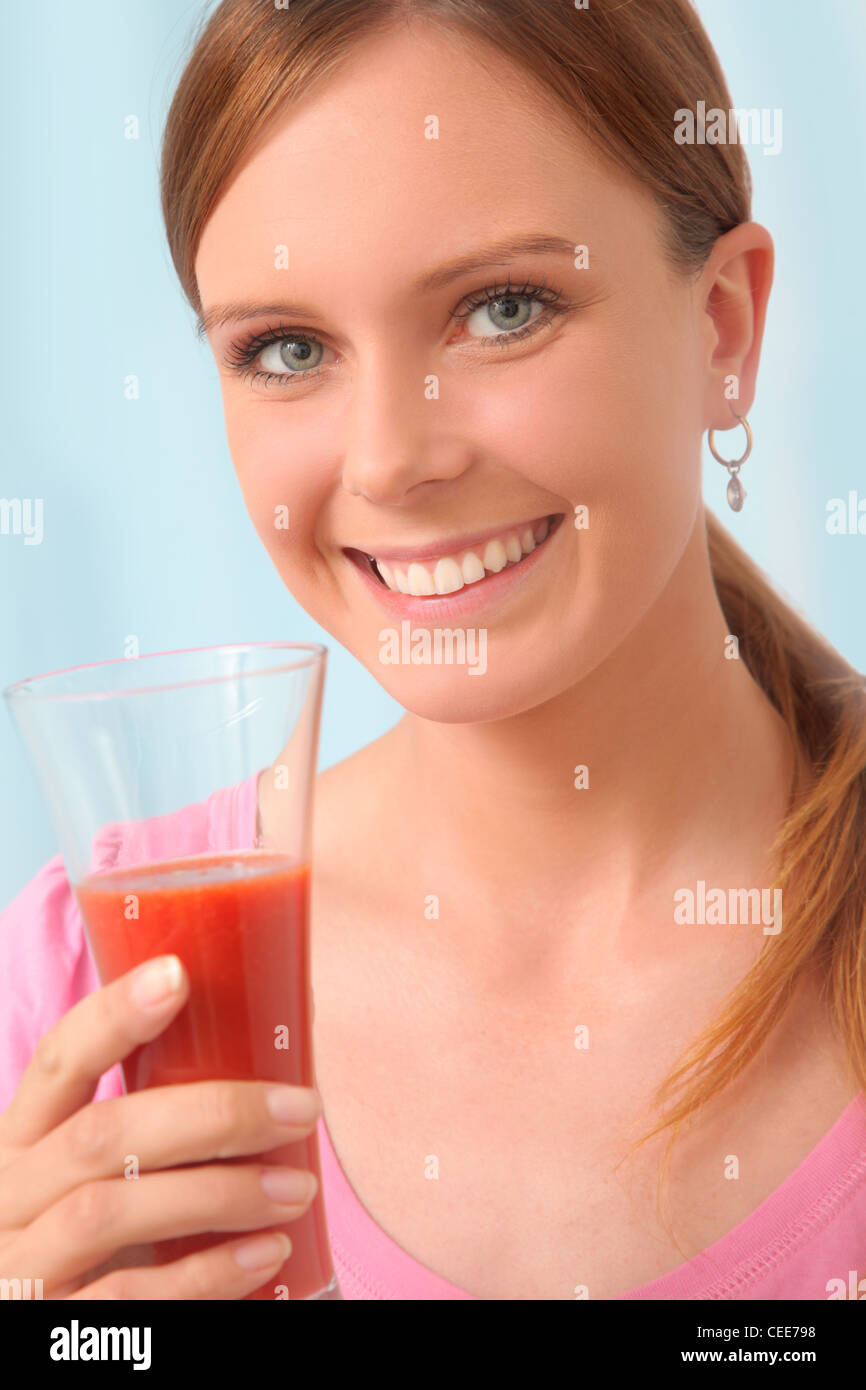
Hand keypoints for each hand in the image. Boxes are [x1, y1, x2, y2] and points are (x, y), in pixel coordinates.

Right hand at [0, 955, 321, 1298]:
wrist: (30, 1334)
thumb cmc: (83, 1242)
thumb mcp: (89, 1176)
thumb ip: (149, 1130)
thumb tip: (277, 1066)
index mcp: (20, 1139)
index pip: (58, 1058)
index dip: (113, 1015)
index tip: (179, 974)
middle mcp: (9, 1195)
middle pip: (101, 1136)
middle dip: (211, 1115)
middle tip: (300, 1108)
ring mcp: (21, 1266)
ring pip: (112, 1211)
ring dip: (219, 1194)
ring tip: (297, 1189)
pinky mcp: (48, 1329)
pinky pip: (127, 1297)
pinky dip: (204, 1275)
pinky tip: (265, 1253)